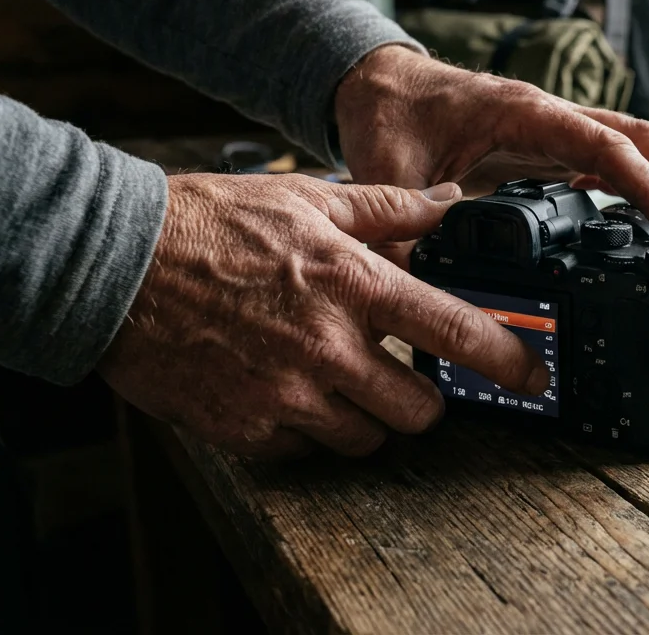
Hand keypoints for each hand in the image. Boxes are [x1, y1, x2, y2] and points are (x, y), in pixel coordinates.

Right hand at [96, 173, 550, 458]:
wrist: (112, 265)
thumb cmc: (210, 223)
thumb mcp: (307, 198)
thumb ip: (388, 208)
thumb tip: (451, 201)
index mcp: (354, 286)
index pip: (457, 334)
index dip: (509, 362)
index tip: (535, 377)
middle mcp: (330, 348)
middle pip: (419, 411)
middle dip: (423, 400)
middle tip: (405, 377)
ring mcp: (287, 395)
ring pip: (366, 439)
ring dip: (366, 417)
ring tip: (339, 379)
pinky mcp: (246, 428)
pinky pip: (304, 449)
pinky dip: (307, 429)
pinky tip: (285, 389)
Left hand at [333, 46, 648, 266]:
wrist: (378, 84)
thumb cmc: (388, 114)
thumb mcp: (386, 172)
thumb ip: (400, 229)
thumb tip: (414, 292)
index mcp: (524, 114)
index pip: (609, 145)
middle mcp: (550, 116)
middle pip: (642, 141)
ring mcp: (554, 129)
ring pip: (633, 147)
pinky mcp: (549, 144)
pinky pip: (610, 158)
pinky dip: (639, 185)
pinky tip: (648, 220)